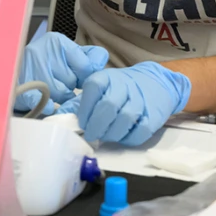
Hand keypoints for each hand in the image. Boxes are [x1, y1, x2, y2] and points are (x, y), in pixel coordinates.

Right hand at [14, 22, 108, 113]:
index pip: (87, 66)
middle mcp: (43, 52)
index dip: (85, 77)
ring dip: (59, 98)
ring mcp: (31, 70)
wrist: (7, 74)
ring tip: (50, 92)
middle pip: (73, 82)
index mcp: (56, 42)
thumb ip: (86, 57)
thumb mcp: (63, 53)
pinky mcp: (23, 88)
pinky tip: (49, 105)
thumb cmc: (40, 64)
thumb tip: (101, 60)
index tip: (79, 79)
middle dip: (70, 87)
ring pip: (61, 94)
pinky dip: (49, 106)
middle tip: (60, 85)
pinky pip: (46, 102)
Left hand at [57, 61, 190, 145]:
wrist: (156, 83)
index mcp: (107, 77)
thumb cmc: (120, 89)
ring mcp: (140, 101)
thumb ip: (79, 103)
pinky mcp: (153, 116)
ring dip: (111, 133)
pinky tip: (121, 137)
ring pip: (124, 120)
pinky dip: (128, 139)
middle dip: (96, 125)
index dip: (85, 109)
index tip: (81, 122)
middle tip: (91, 134)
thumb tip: (60, 117)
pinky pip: (140, 132)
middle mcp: (124, 86)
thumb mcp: (99, 89)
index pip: (93, 88)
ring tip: (105, 136)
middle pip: (108, 106)